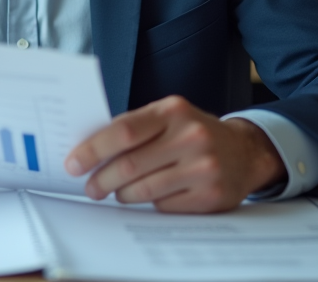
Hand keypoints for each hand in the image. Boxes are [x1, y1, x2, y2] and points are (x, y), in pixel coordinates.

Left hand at [64, 95, 285, 212]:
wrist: (244, 152)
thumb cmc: (192, 132)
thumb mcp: (168, 117)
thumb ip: (134, 127)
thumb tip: (88, 148)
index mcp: (173, 111)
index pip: (123, 131)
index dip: (93, 149)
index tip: (73, 163)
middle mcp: (191, 136)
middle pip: (130, 164)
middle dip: (101, 179)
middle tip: (89, 187)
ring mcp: (203, 167)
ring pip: (144, 190)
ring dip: (121, 194)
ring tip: (114, 192)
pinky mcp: (210, 195)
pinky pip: (164, 206)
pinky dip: (149, 204)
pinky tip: (146, 197)